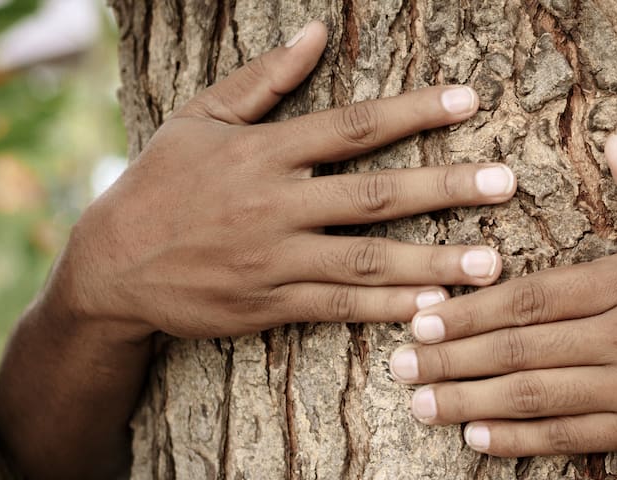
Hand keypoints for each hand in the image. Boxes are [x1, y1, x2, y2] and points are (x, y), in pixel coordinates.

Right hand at [48, 21, 515, 341]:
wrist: (110, 266)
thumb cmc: (160, 184)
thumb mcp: (200, 119)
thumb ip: (263, 79)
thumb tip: (316, 33)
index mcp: (264, 151)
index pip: (352, 126)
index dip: (414, 111)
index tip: (469, 100)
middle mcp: (274, 203)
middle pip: (374, 195)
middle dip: (445, 188)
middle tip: (506, 182)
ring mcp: (274, 259)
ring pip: (366, 260)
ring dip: (433, 261)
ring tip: (492, 263)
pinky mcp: (269, 305)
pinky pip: (339, 308)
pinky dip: (387, 309)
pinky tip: (434, 308)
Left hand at [389, 135, 616, 461]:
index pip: (535, 295)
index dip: (473, 307)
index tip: (426, 310)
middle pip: (520, 346)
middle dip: (452, 354)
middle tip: (400, 359)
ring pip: (535, 394)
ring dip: (470, 399)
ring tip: (419, 401)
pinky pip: (571, 436)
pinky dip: (521, 438)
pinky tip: (479, 438)